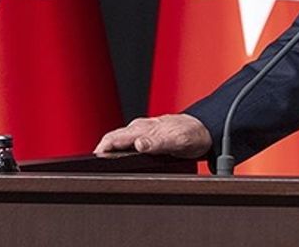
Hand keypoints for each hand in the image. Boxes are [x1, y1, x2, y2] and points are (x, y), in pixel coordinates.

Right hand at [94, 113, 212, 157]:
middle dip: (102, 151)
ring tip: (104, 166)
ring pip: (120, 140)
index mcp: (143, 128)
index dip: (101, 150)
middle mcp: (140, 128)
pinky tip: (122, 160)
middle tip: (94, 169)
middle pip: (113, 139)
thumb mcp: (178, 141)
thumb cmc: (193, 133)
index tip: (94, 162)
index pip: (114, 138)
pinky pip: (128, 142)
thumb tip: (138, 144)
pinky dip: (121, 150)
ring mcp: (143, 131)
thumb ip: (158, 143)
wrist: (204, 129)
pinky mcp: (147, 136)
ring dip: (110, 151)